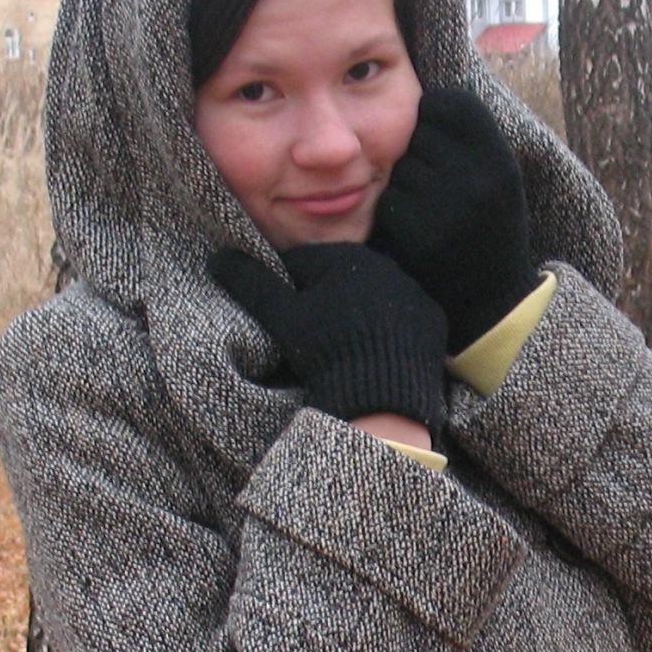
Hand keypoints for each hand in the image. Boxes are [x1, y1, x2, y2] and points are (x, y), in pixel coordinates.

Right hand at [209, 243, 446, 438]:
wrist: (384, 394)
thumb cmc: (327, 350)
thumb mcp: (281, 317)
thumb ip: (251, 283)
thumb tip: (219, 257)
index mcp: (343, 257)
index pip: (303, 265)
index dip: (284, 289)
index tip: (278, 315)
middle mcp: (383, 265)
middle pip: (339, 279)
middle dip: (322, 299)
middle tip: (308, 335)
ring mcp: (412, 291)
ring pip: (372, 298)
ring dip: (356, 312)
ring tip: (340, 346)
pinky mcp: (432, 318)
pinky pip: (402, 318)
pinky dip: (388, 330)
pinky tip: (372, 352)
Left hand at [371, 88, 540, 352]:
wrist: (493, 300)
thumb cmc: (490, 225)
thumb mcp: (497, 175)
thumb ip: (468, 136)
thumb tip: (418, 93)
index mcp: (500, 158)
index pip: (448, 102)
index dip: (435, 114)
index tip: (439, 136)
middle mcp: (476, 179)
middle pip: (416, 132)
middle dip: (418, 150)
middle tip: (435, 180)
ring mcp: (444, 208)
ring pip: (398, 166)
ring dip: (403, 181)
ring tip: (429, 206)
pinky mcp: (415, 235)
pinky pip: (388, 200)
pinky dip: (395, 211)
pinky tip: (415, 229)